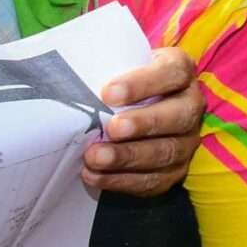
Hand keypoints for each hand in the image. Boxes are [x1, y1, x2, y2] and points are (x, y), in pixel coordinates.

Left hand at [85, 46, 207, 196]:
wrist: (127, 110)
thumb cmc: (118, 83)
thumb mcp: (114, 66)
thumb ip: (97, 68)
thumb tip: (55, 70)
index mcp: (179, 71)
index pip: (173, 72)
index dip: (144, 83)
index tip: (108, 93)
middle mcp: (190, 105)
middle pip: (179, 115)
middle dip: (144, 123)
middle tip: (112, 128)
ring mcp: (186, 140)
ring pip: (167, 151)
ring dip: (129, 156)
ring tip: (94, 157)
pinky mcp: (175, 170)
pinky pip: (154, 180)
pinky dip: (122, 180)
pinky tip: (95, 175)